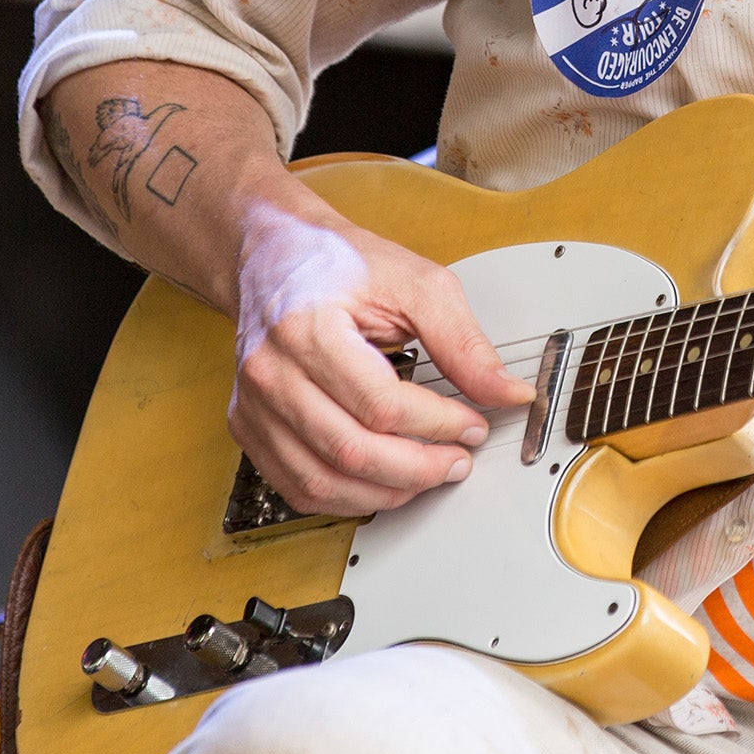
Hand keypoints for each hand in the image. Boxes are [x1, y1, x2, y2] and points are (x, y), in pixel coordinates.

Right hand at [229, 205, 532, 515]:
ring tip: (427, 473)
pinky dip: (348, 497)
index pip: (380, 404)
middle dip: (419, 468)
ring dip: (387, 492)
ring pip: (322, 481)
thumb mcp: (415, 283)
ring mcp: (254, 404)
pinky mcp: (248, 426)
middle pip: (351, 451)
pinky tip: (384, 482)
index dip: (438, 424)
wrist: (275, 256)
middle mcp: (271, 372)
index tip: (473, 424)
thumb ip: (463, 341)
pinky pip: (298, 487)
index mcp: (307, 328)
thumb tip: (506, 392)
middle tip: (458, 459)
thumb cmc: (338, 264)